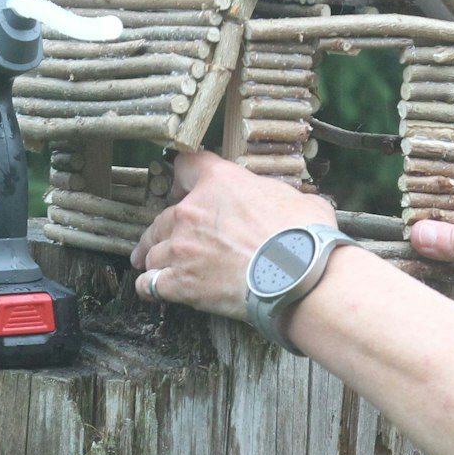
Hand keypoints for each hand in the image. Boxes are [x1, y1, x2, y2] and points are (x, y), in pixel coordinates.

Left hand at [131, 151, 335, 319]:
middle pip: (162, 216)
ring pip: (152, 251)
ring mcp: (182, 248)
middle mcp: (192, 212)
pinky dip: (150, 286)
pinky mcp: (181, 282)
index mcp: (219, 182)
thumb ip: (273, 197)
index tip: (182, 189)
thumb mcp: (294, 198)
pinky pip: (151, 284)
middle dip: (165, 229)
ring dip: (156, 258)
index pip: (185, 165)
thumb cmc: (303, 236)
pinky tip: (152, 289)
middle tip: (169, 239)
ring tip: (155, 266)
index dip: (183, 177)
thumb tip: (284, 205)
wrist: (297, 276)